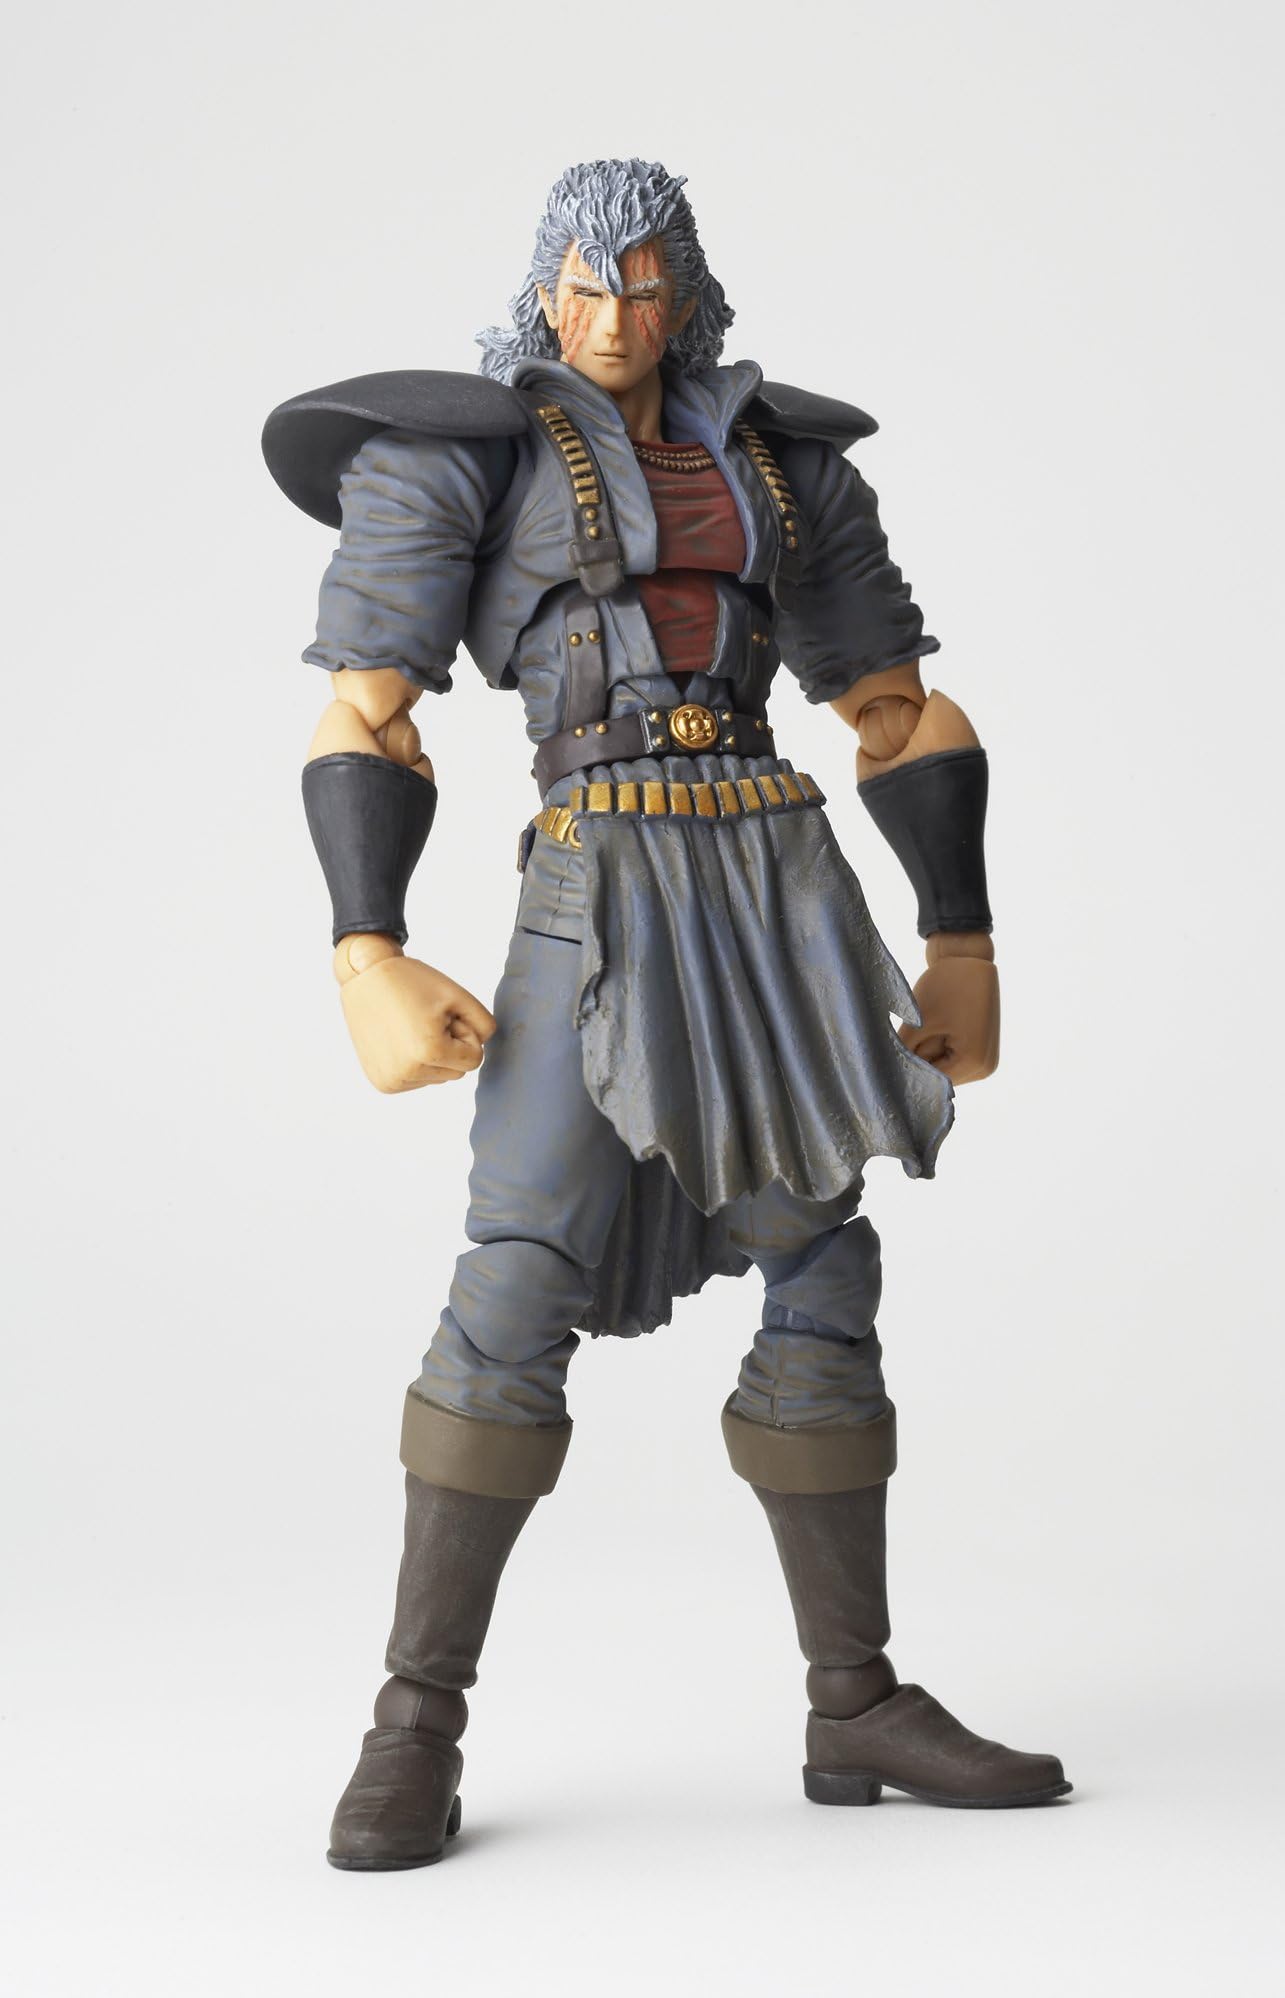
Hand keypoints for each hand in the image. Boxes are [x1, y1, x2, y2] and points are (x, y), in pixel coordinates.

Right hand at [335, 938, 496, 1093]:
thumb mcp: (459, 996)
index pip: (475, 1059)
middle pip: (457, 1072)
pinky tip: (400, 1040)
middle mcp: (408, 1072)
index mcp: (430, 1052)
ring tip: (411, 1027)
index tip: (443, 1015)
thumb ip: (484, 1026)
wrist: (365, 976)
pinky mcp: (382, 1083)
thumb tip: (482, 1049)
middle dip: (450, 1047)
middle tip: (426, 1020)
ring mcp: (392, 1081)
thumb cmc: (413, 981)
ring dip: (433, 1055)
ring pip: (438, 1077)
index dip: (465, 1033)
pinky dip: (416, 1063)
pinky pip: (418, 1080)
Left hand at [899, 939, 999, 1084]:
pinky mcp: (980, 1050)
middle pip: (939, 1078)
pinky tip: (934, 1026)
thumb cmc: (944, 984)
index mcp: (974, 1062)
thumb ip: (903, 1050)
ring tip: (927, 1026)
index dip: (908, 1073)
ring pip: (943, 1068)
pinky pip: (951, 1058)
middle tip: (909, 1035)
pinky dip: (936, 1047)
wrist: (968, 956)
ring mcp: (985, 1060)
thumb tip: (883, 1073)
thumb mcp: (919, 1020)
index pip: (932, 1083)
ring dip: (927, 1054)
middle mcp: (985, 1068)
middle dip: (919, 1062)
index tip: (889, 1061)